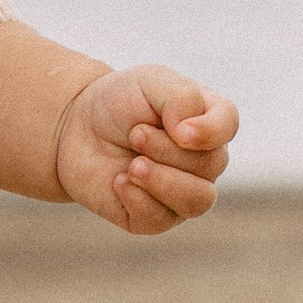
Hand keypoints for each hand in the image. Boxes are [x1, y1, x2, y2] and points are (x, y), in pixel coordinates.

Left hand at [53, 67, 238, 234]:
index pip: (228, 125)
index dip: (210, 131)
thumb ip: (182, 98)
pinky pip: (160, 220)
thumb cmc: (118, 102)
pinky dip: (138, 199)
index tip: (180, 130)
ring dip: (161, 181)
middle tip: (135, 134)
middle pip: (211, 165)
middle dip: (167, 150)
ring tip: (132, 166)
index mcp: (206, 120)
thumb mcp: (150, 82)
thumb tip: (191, 136)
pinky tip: (119, 181)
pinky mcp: (153, 216)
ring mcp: (181, 191)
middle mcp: (202, 160)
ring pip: (197, 201)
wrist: (73, 127)